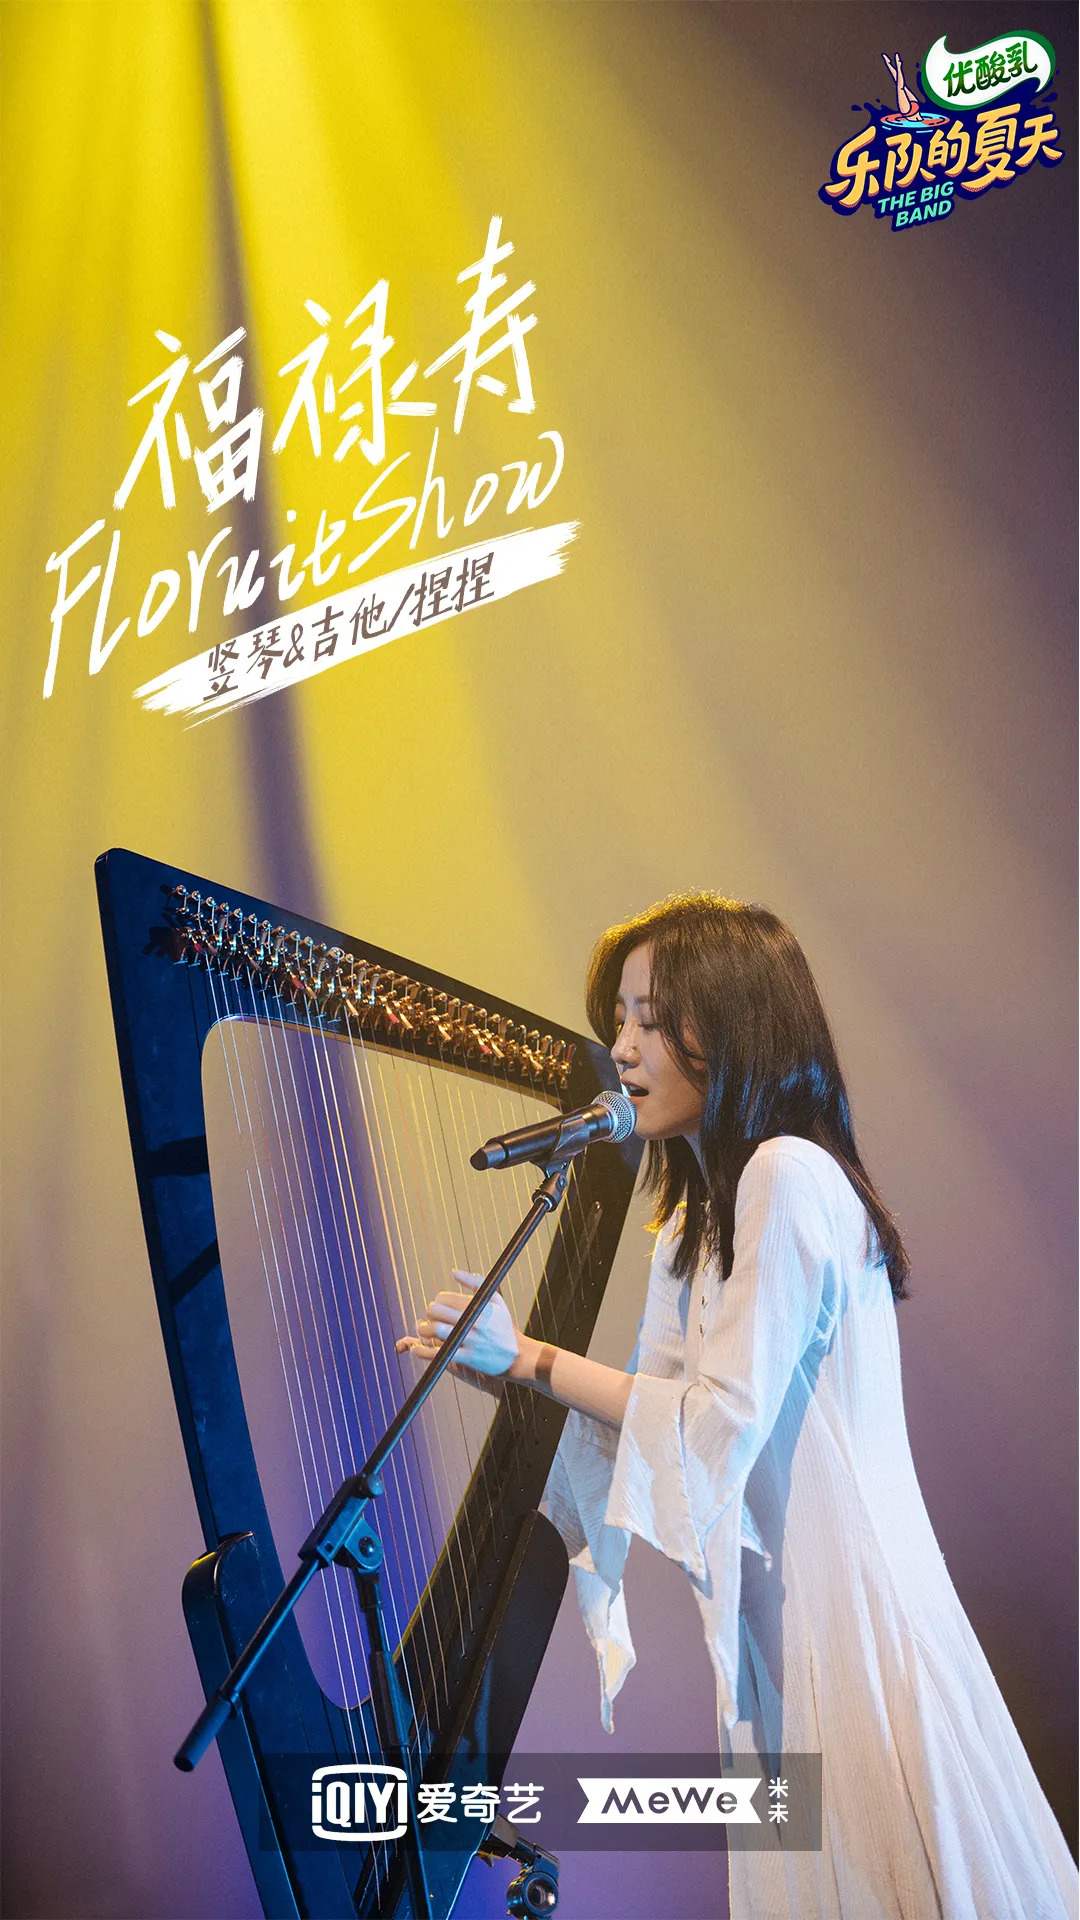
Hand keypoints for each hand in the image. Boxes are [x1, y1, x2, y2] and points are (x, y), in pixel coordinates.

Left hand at [395, 1271, 521, 1378]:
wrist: (517, 1356)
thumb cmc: (504, 1326)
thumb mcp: (496, 1300)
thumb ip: (476, 1283)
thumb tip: (455, 1272)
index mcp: (479, 1306)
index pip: (446, 1299)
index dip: (438, 1301)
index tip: (438, 1305)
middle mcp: (473, 1322)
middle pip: (438, 1313)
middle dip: (429, 1313)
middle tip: (429, 1316)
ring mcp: (470, 1340)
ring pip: (436, 1331)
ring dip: (423, 1329)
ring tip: (422, 1329)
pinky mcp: (467, 1358)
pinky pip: (441, 1354)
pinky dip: (425, 1352)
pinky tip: (417, 1349)